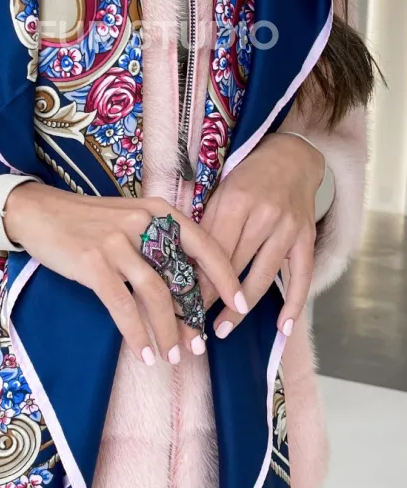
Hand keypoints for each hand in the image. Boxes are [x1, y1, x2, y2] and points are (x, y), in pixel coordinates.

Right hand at [4, 183, 246, 364]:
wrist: (40, 212)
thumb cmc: (89, 222)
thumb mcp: (130, 221)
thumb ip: (158, 244)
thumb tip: (186, 288)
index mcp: (158, 211)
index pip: (204, 244)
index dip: (226, 277)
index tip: (241, 304)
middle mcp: (143, 222)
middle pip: (181, 276)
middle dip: (194, 316)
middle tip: (199, 345)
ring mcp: (117, 242)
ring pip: (156, 294)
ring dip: (168, 330)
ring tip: (173, 356)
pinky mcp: (93, 262)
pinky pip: (123, 305)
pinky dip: (136, 333)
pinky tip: (144, 353)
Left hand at [200, 133, 324, 338]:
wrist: (291, 158)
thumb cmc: (247, 177)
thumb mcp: (220, 192)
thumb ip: (206, 226)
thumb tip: (183, 264)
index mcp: (236, 202)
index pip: (213, 250)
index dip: (197, 279)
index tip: (179, 304)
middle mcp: (265, 216)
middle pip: (235, 266)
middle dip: (212, 298)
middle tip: (192, 324)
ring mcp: (289, 229)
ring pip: (262, 276)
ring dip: (241, 308)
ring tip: (223, 329)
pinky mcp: (307, 239)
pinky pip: (301, 277)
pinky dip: (294, 304)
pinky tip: (282, 328)